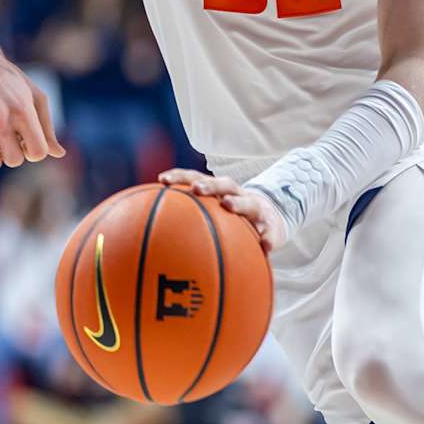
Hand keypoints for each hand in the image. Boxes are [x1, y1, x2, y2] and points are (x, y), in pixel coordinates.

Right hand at [0, 36, 62, 196]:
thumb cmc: (8, 78)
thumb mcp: (35, 96)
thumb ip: (46, 126)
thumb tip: (58, 154)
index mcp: (21, 110)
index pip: (36, 153)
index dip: (35, 151)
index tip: (28, 140)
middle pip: (14, 160)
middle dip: (15, 153)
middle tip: (10, 137)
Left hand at [158, 169, 285, 252]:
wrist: (271, 219)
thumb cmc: (232, 219)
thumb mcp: (213, 214)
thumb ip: (189, 219)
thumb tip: (152, 235)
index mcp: (219, 193)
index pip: (198, 178)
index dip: (180, 177)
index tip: (162, 180)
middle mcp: (237, 196)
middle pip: (224, 184)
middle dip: (209, 185)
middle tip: (196, 188)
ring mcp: (256, 209)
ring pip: (248, 203)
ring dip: (238, 203)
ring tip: (228, 205)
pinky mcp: (272, 226)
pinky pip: (270, 232)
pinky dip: (268, 238)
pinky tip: (265, 246)